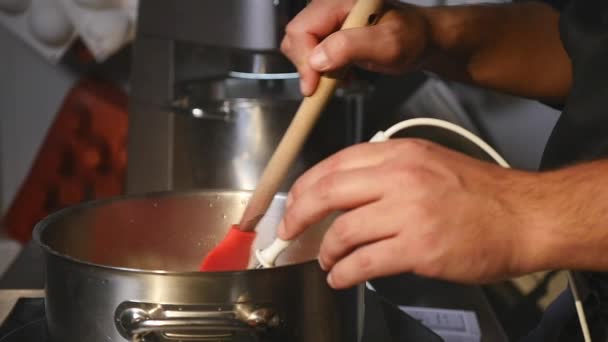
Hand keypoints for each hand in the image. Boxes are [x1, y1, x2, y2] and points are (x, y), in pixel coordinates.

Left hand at [277, 139, 543, 288]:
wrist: (523, 216)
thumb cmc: (479, 193)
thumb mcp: (429, 163)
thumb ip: (386, 172)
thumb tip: (344, 194)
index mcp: (400, 153)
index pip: (336, 163)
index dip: (306, 186)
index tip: (294, 202)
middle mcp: (401, 177)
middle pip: (329, 192)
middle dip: (299, 214)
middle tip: (288, 232)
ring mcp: (409, 212)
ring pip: (343, 231)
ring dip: (326, 251)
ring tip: (326, 261)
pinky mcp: (419, 247)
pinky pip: (364, 262)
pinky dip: (344, 272)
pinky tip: (340, 277)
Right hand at [281, 0, 429, 95]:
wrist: (424, 40)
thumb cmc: (413, 37)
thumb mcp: (388, 44)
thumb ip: (351, 46)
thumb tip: (317, 59)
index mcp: (341, 1)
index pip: (301, 29)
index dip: (303, 60)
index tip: (313, 87)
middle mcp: (331, 5)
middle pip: (296, 37)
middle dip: (307, 66)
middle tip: (324, 86)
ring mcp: (330, 18)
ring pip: (302, 47)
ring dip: (316, 69)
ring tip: (340, 78)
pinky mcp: (332, 32)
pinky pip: (313, 52)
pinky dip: (323, 69)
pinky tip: (343, 74)